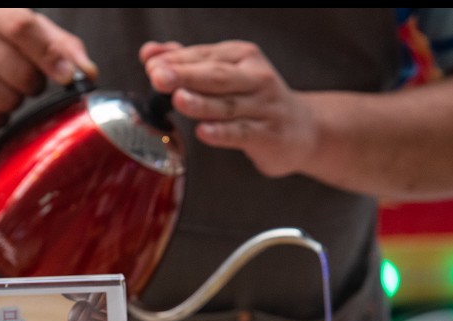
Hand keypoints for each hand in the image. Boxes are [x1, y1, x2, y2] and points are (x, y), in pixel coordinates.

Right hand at [0, 8, 96, 128]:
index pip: (23, 28)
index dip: (50, 56)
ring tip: (1, 87)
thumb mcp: (23, 31)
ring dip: (14, 101)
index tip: (66, 75)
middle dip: (32, 84)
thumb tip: (85, 71)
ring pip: (7, 101)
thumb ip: (59, 46)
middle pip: (21, 72)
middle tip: (23, 78)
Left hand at [140, 40, 316, 177]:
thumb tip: (150, 53)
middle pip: (216, 76)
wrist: (302, 128)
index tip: (151, 65)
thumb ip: (187, 64)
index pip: (204, 56)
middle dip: (185, 75)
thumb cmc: (254, 100)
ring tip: (178, 99)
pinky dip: (223, 133)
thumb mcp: (225, 74)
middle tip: (159, 76)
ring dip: (201, 102)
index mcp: (241, 57)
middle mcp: (255, 77)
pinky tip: (205, 132)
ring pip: (228, 105)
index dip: (176, 61)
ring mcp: (264, 107)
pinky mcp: (268, 135)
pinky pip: (242, 133)